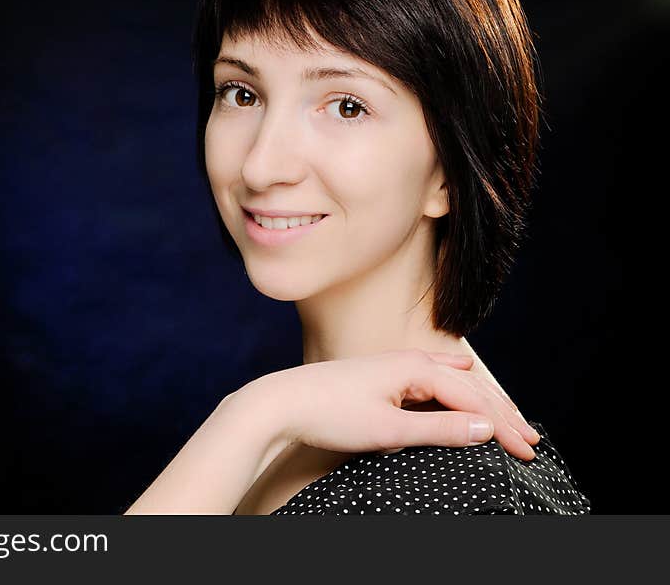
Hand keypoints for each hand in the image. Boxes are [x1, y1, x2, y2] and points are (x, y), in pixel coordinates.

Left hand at [255, 348, 539, 460]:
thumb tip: (486, 428)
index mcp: (415, 367)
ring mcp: (395, 366)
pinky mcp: (382, 376)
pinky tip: (461, 380)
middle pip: (468, 387)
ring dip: (482, 402)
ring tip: (510, 419)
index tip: (528, 452)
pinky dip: (456, 392)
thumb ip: (440, 429)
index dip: (504, 426)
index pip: (474, 398)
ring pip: (452, 382)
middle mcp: (409, 360)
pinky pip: (432, 379)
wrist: (281, 402)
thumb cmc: (330, 413)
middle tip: (531, 442)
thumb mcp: (390, 429)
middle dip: (502, 414)